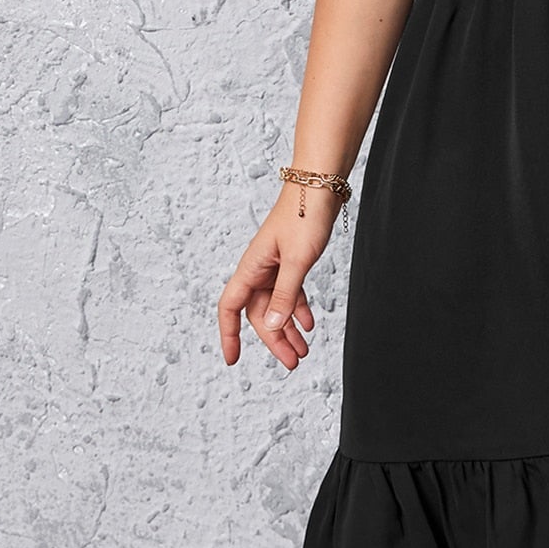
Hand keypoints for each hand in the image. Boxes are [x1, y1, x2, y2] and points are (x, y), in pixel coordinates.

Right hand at [218, 195, 334, 371]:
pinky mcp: (291, 260)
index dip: (229, 334)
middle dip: (274, 340)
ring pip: (277, 305)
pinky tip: (309, 323)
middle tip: (293, 362)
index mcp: (251, 267)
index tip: (233, 359)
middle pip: (259, 313)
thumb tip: (272, 325)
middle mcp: (259, 268)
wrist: (320, 185)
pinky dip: (299, 309)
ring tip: (303, 351)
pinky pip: (290, 293)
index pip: (231, 308)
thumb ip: (285, 294)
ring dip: (288, 329)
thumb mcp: (298, 260)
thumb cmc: (306, 215)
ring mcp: (275, 265)